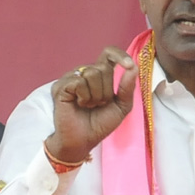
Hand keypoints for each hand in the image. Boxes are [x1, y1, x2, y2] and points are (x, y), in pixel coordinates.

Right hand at [46, 47, 137, 164]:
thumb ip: (128, 87)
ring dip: (96, 96)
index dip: (119, 55)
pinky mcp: (61, 86)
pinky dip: (84, 97)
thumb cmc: (99, 124)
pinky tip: (78, 105)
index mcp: (99, 75)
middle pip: (103, 68)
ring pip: (92, 74)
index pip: (109, 54)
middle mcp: (84, 73)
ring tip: (89, 106)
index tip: (128, 65)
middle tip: (99, 105)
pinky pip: (79, 83)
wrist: (83, 141)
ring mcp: (71, 78)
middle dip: (107, 91)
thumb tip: (133, 67)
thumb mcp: (121, 107)